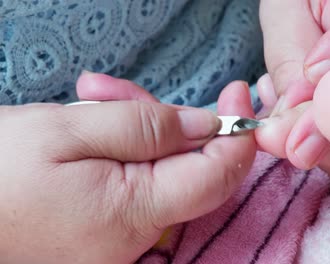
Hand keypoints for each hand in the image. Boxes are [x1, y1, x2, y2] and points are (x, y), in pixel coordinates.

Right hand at [0, 72, 255, 262]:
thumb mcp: (69, 131)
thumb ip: (147, 126)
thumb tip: (208, 125)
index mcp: (135, 212)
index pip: (218, 175)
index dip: (237, 133)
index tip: (237, 94)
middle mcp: (138, 237)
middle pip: (188, 168)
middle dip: (166, 121)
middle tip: (111, 93)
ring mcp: (125, 239)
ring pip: (162, 170)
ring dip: (137, 130)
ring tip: (90, 101)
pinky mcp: (111, 231)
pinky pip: (139, 183)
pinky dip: (125, 152)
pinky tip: (92, 128)